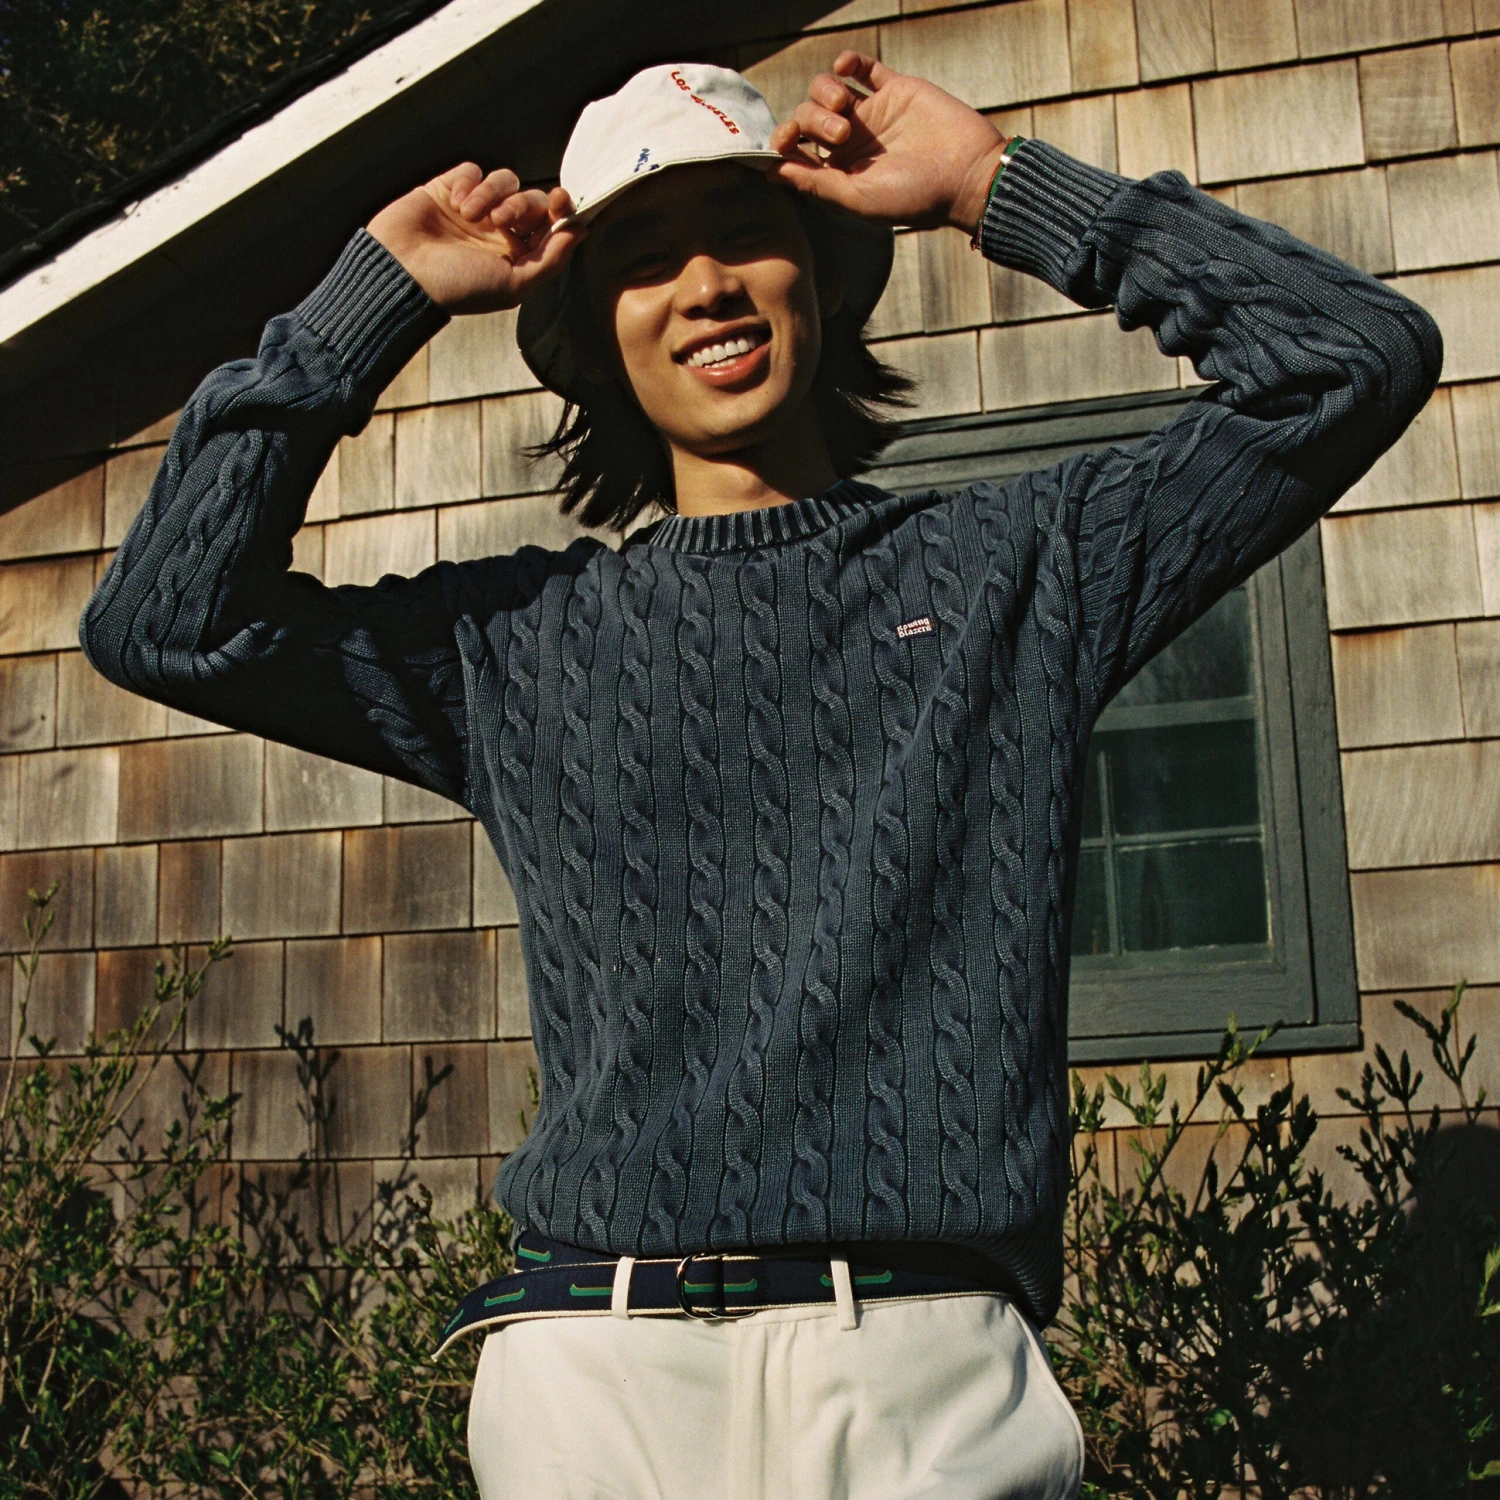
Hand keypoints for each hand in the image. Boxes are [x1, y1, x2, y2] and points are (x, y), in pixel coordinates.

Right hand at [367, 164, 583, 313]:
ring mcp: (473, 210)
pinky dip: (468, 183)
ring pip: (504, 180)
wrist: (402, 273)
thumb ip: (551, 258)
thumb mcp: (513, 284)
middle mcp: (497, 232)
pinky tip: (454, 202)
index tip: (561, 200)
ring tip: (470, 215)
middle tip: (501, 219)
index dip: (561, 209)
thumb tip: (581, 231)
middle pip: (530, 199)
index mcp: (516, 256)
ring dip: (492, 193)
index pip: (550, 224)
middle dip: (521, 204)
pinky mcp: (447, 190)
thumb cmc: (457, 287)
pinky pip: (472, 171)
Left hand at [768, 52, 1008, 233]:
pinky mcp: (895, 90)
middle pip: (808, 117)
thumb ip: (815, 183)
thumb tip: (772, 173)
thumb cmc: (915, 197)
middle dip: (813, 120)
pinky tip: (845, 67)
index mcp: (840, 172)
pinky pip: (864, 68)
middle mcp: (852, 143)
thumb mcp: (858, 198)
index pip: (797, 151)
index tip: (784, 142)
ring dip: (824, 92)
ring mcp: (873, 114)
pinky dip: (849, 62)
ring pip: (827, 89)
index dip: (784, 142)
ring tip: (846, 108)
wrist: (967, 174)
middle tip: (842, 133)